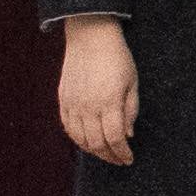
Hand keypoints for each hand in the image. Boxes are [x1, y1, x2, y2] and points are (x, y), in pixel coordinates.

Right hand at [57, 16, 136, 165]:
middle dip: (110, 156)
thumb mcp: (132, 82)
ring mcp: (73, 104)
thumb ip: (130, 110)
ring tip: (105, 152)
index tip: (129, 159)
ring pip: (80, 139)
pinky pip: (67, 127)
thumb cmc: (117, 58)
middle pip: (97, 143)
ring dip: (94, 150)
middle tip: (119, 159)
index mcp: (109, 102)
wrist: (90, 36)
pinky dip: (77, 139)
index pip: (115, 138)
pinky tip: (88, 141)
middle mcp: (88, 106)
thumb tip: (128, 135)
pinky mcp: (63, 99)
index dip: (123, 153)